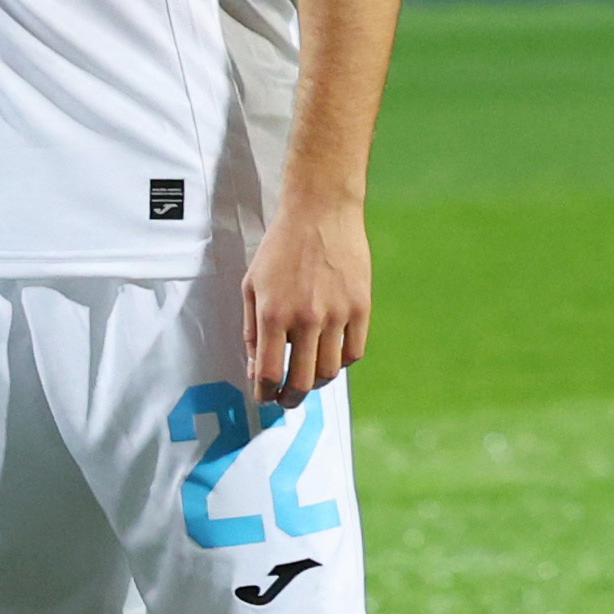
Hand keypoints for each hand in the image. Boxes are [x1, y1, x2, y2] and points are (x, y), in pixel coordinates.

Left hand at [241, 197, 369, 409]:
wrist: (320, 214)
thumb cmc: (280, 249)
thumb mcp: (252, 286)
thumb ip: (252, 330)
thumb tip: (257, 368)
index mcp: (273, 314)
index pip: (269, 372)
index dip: (265, 393)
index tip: (264, 397)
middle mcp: (306, 318)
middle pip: (302, 380)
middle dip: (291, 398)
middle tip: (286, 400)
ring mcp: (337, 315)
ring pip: (330, 371)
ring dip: (316, 383)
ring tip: (307, 378)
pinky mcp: (361, 308)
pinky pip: (354, 352)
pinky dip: (341, 362)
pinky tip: (330, 356)